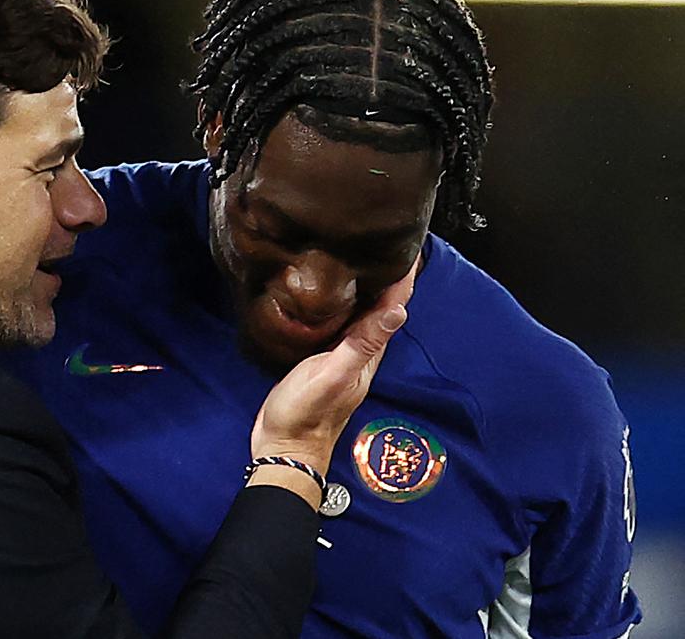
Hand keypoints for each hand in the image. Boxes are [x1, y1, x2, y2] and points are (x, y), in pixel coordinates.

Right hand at [250, 262, 416, 477]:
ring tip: (365, 260)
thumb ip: (362, 344)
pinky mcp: (320, 361)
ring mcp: (341, 358)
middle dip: (388, 278)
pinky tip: (332, 296)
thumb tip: (398, 310)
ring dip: (368, 290)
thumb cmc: (305, 414)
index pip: (392, 308)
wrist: (283, 448)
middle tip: (391, 245)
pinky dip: (343, 306)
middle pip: (380, 309)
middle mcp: (360, 353)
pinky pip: (339, 326)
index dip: (402, 280)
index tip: (409, 247)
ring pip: (360, 316)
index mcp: (368, 354)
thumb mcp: (334, 375)